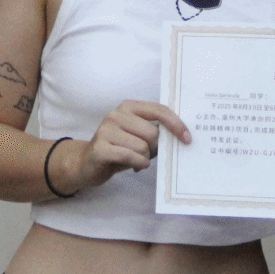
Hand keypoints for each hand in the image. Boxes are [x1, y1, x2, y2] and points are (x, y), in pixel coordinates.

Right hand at [60, 99, 189, 191]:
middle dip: (154, 148)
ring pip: (142, 147)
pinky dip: (137, 163)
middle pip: (152, 133)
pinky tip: (137, 166)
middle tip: (145, 154)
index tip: (187, 138)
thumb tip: (179, 136)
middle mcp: (116, 115)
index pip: (159, 110)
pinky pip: (129, 156)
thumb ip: (156, 133)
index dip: (176, 124)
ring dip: (144, 158)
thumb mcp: (138, 137)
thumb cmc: (119, 149)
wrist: (87, 163)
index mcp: (129, 107)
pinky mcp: (100, 148)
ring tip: (135, 160)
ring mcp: (106, 130)